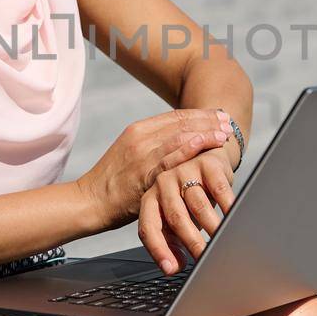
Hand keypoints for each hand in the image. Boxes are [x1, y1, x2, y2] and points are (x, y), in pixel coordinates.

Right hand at [77, 108, 229, 233]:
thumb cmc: (111, 182)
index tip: (217, 115)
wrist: (89, 201)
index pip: (175, 116)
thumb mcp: (130, 155)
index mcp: (137, 129)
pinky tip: (204, 144)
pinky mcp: (143, 175)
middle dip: (207, 121)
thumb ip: (152, 146)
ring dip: (205, 133)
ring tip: (224, 134)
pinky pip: (170, 158)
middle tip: (227, 122)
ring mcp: (141, 155)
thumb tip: (178, 142)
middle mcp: (140, 137)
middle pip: (180, 123)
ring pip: (179, 136)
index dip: (199, 114)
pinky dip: (189, 148)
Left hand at [137, 140, 237, 274]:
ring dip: (212, 227)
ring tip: (222, 244)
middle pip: (176, 217)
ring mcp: (184, 171)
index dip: (159, 250)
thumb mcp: (177, 218)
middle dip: (192, 242)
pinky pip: (219, 190)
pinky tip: (234, 219)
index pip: (149, 228)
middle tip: (205, 259)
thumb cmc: (190, 195)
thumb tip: (175, 267)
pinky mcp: (206, 164)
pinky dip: (228, 207)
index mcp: (150, 199)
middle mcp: (163, 183)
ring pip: (198, 205)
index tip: (171, 269)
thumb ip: (171, 241)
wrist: (207, 157)